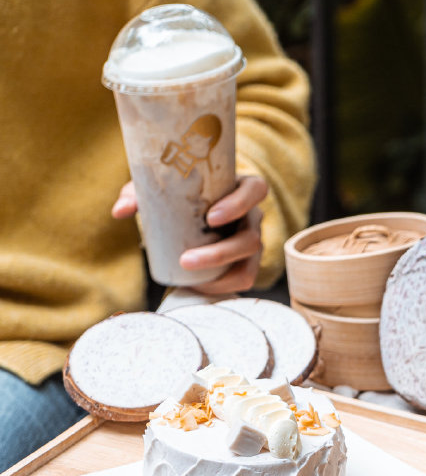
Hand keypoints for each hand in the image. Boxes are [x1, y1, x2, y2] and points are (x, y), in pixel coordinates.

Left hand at [111, 176, 268, 293]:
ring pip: (248, 261)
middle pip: (251, 236)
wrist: (192, 216)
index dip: (239, 204)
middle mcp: (252, 216)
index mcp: (241, 189)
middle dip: (220, 252)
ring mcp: (252, 241)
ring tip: (188, 275)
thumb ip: (140, 194)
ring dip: (220, 272)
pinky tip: (200, 285)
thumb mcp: (161, 190)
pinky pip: (243, 278)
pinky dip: (224, 285)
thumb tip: (120, 211)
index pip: (255, 190)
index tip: (211, 217)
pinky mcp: (246, 262)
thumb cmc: (179, 196)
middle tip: (186, 259)